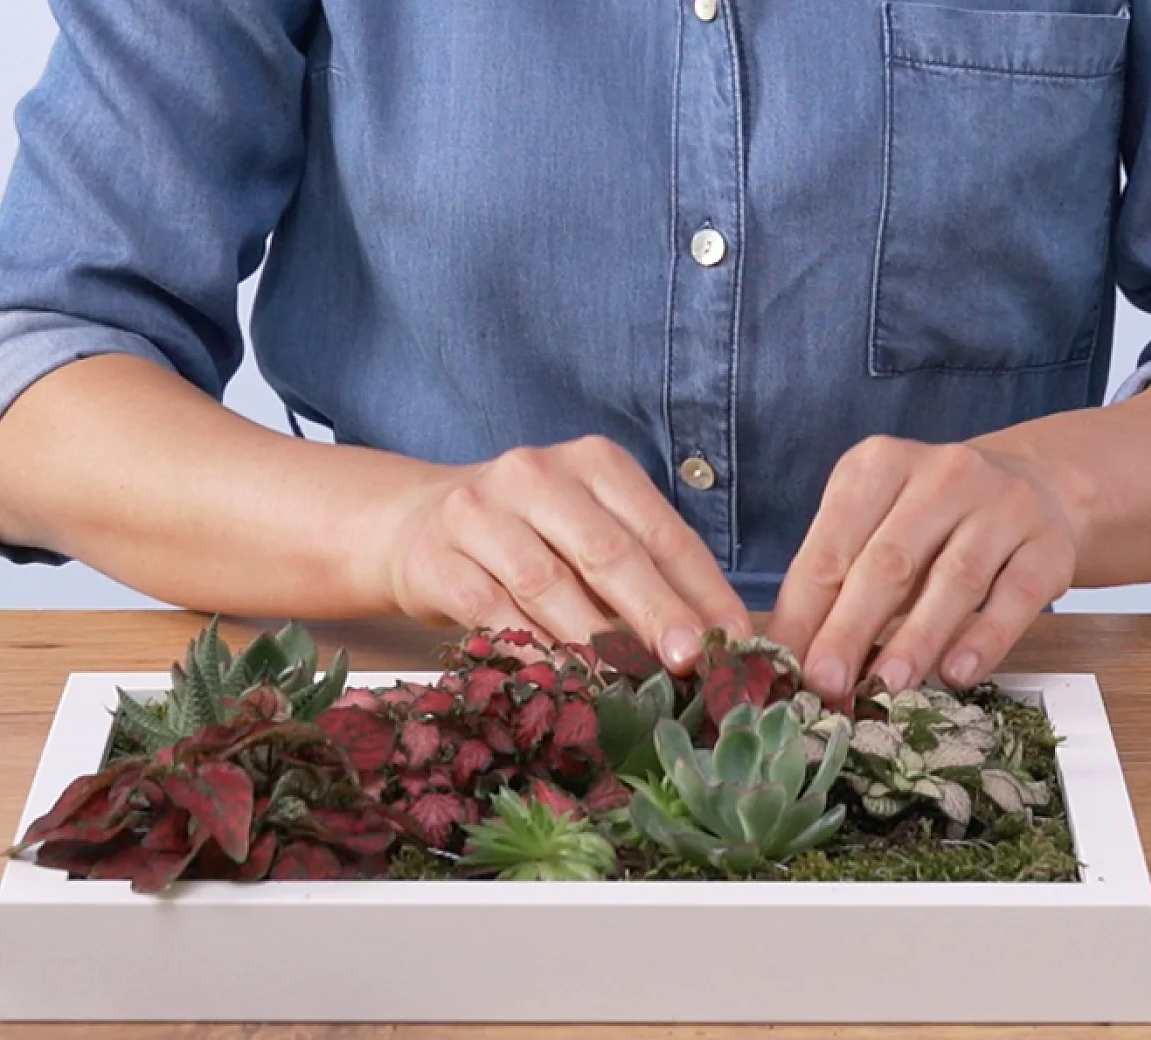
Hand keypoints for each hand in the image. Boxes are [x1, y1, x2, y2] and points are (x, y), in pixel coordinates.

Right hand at [374, 434, 751, 676]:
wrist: (414, 521)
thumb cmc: (529, 534)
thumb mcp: (589, 531)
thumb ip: (645, 570)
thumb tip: (717, 638)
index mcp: (591, 461)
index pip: (658, 527)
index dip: (701, 587)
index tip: (736, 640)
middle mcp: (535, 474)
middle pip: (606, 550)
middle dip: (655, 611)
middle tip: (689, 663)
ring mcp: (481, 513)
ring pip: (548, 584)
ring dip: (593, 643)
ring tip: (630, 687)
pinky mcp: (437, 558)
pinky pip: (492, 612)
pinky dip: (531, 652)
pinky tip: (561, 684)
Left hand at [767, 435, 1083, 703]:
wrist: (1030, 485)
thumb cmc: (929, 518)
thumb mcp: (874, 524)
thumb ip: (837, 579)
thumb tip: (794, 654)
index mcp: (880, 463)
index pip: (833, 543)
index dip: (806, 608)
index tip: (784, 664)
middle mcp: (943, 474)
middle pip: (890, 560)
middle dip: (851, 628)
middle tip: (826, 683)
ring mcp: (1002, 505)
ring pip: (955, 579)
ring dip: (916, 638)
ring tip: (885, 687)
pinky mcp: (1048, 544)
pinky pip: (1015, 595)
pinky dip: (985, 637)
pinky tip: (958, 672)